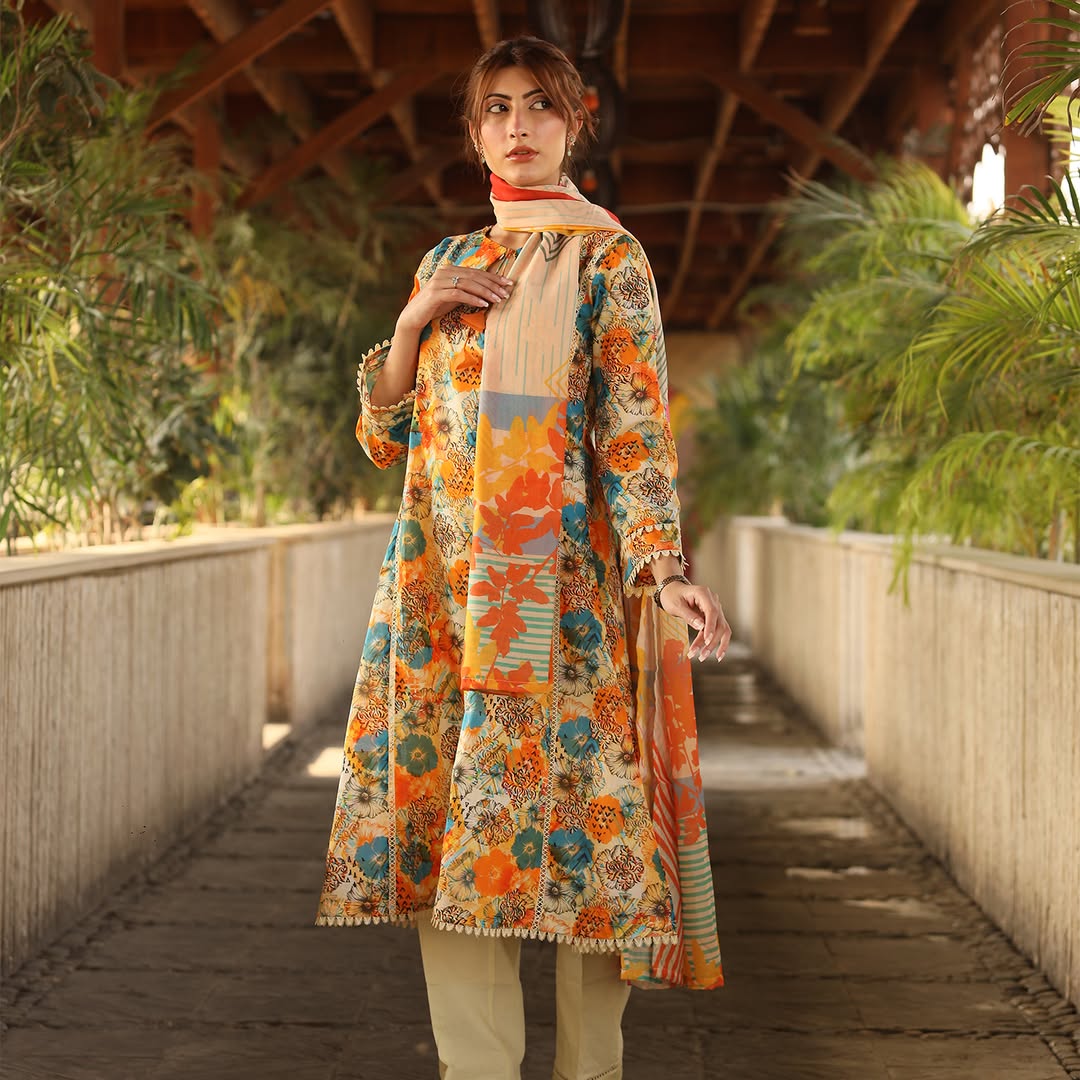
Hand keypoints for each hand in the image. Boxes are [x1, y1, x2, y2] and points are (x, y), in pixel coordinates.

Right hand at [397, 265, 513, 332]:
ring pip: (467, 284)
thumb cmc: (435, 307)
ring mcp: (439, 281)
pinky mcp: (435, 293)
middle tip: (506, 293)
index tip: (509, 284)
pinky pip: (458, 294)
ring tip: (498, 299)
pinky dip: (472, 298)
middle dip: (492, 284)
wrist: (414, 317)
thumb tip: (489, 291)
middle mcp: (444, 272)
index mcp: (450, 270)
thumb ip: (468, 291)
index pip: (476, 272)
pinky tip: (483, 304)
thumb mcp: (455, 297)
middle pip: (474, 276)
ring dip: (485, 292)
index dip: (494, 277)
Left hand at [658, 582, 731, 661]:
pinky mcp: (715, 617)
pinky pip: (721, 630)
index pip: (712, 611)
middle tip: (700, 655)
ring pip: (722, 629)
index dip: (711, 626)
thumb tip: (701, 627)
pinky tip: (718, 655)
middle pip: (719, 623)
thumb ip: (688, 615)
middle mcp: (713, 601)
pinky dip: (720, 642)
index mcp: (703, 593)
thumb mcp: (676, 605)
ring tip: (704, 657)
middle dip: (710, 641)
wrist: (672, 591)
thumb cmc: (672, 596)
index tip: (706, 640)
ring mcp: (716, 609)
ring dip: (715, 644)